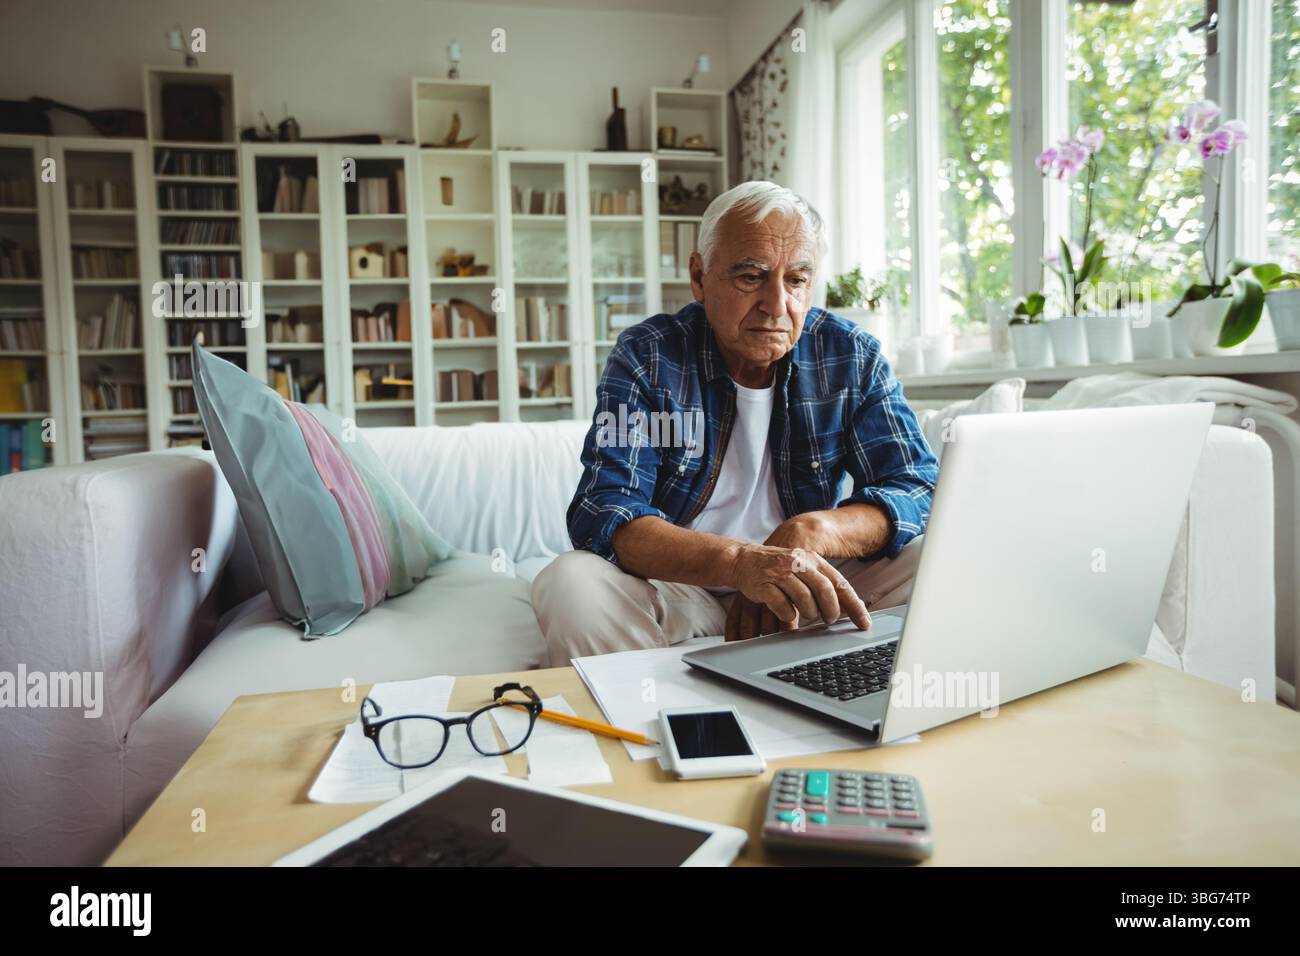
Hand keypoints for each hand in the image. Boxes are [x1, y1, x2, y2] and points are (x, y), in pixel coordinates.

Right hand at [724, 542, 870, 641]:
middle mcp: (799, 563)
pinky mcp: (764, 584)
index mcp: (813, 560)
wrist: (744, 559)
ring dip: (809, 613)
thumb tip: (844, 608)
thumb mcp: (803, 569)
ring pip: (804, 598)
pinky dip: (787, 614)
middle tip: (829, 620)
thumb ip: (822, 584)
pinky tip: (787, 614)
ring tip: (807, 616)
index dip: (854, 605)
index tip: (863, 623)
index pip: (840, 584)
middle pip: (824, 589)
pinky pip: (782, 605)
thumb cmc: (778, 568)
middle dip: (830, 610)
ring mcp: (781, 572)